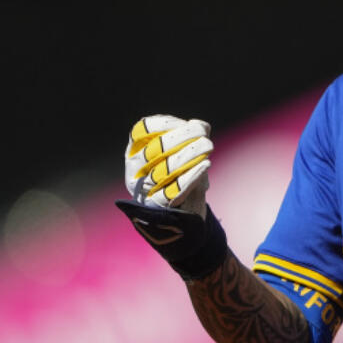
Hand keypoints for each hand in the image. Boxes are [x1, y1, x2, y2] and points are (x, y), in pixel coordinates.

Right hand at [118, 114, 226, 279]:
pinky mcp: (158, 208)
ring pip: (165, 168)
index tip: (187, 123)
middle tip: (204, 135)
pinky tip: (205, 165)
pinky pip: (175, 190)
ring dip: (190, 154)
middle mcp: (134, 171)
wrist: (183, 219)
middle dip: (183, 137)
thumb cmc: (182, 179)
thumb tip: (201, 125)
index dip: (165, 123)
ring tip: (208, 146)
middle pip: (155, 148)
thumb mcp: (185, 155)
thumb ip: (192, 138)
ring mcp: (144, 190)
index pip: (142, 131)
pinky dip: (192, 176)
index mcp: (135, 153)